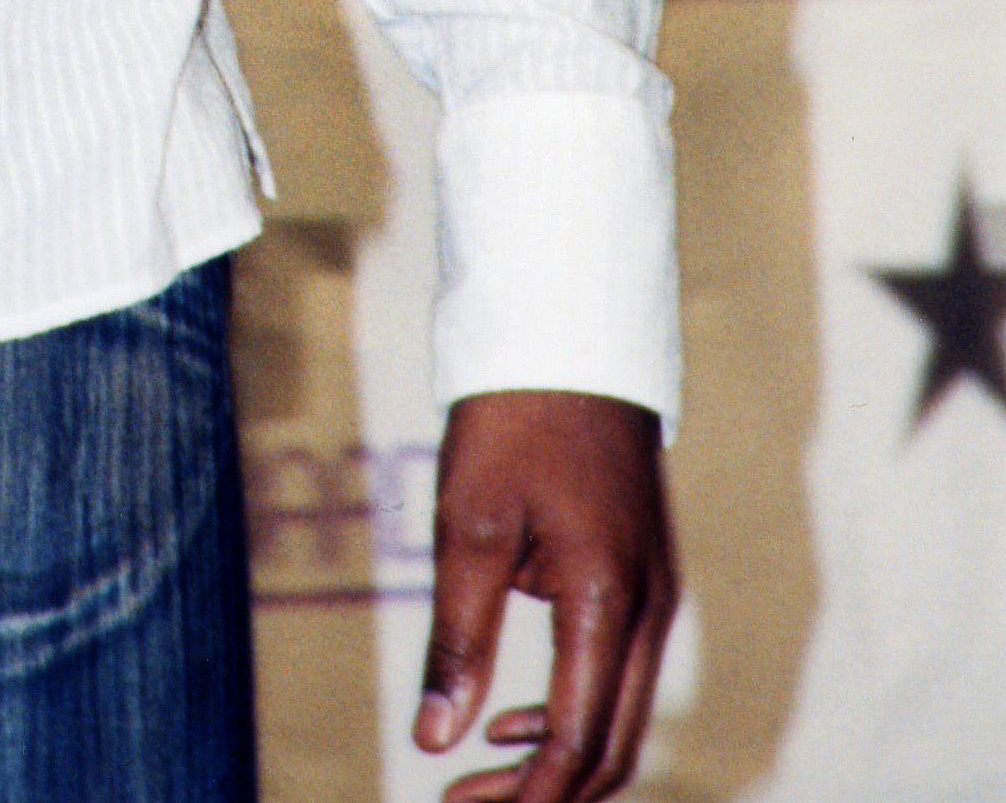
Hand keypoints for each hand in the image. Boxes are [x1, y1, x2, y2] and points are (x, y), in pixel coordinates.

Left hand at [412, 389, 674, 802]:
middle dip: (542, 793)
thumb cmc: (511, 418)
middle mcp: (649, 609)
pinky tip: (511, 717)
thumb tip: (433, 737)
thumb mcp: (468, 524)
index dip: (524, 796)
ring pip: (621, 717)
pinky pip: (620, 676)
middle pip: (610, 747)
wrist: (567, 333)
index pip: (576, 741)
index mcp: (608, 600)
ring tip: (478, 771)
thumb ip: (458, 638)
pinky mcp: (645, 575)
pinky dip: (574, 712)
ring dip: (558, 760)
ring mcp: (656, 593)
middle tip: (460, 802)